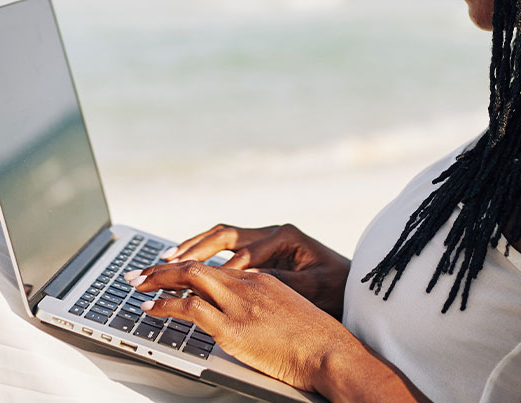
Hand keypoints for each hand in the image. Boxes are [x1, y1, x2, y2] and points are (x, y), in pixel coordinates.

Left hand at [126, 261, 364, 392]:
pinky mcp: (233, 328)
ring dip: (157, 281)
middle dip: (163, 268)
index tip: (169, 271)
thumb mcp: (286, 312)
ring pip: (188, 279)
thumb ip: (261, 307)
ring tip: (137, 286)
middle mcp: (247, 285)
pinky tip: (151, 309)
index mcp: (260, 279)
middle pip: (195, 266)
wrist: (331, 352)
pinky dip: (164, 305)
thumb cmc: (315, 341)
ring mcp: (239, 304)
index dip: (186, 267)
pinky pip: (190, 308)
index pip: (214, 267)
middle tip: (140, 274)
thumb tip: (242, 319)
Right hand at [163, 223, 350, 318]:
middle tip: (168, 261)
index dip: (220, 269)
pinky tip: (187, 264)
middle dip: (194, 249)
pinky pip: (226, 249)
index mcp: (284, 235)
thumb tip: (246, 277)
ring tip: (167, 258)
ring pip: (221, 239)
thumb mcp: (314, 286)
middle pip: (224, 236)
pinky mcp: (261, 251)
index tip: (201, 284)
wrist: (353, 286)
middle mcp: (272, 232)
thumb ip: (281, 280)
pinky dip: (205, 254)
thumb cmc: (337, 287)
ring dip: (194, 248)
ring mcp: (265, 240)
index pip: (244, 252)